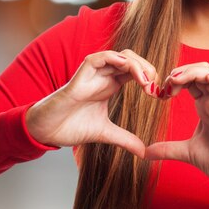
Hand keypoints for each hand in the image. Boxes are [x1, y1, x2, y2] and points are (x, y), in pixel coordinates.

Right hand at [25, 49, 159, 156]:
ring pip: (121, 56)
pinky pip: (101, 57)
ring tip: (147, 83)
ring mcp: (94, 72)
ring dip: (137, 65)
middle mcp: (105, 75)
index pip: (137, 71)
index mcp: (112, 84)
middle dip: (149, 70)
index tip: (160, 96)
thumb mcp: (106, 133)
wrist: (48, 130)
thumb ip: (125, 139)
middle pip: (133, 60)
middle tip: (156, 89)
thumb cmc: (72, 126)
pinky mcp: (82, 73)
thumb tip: (144, 152)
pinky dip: (117, 60)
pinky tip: (128, 71)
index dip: (151, 79)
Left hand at [144, 63, 208, 188]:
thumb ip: (167, 149)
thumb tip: (144, 153)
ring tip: (178, 79)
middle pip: (202, 71)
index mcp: (206, 106)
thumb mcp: (187, 152)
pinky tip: (206, 81)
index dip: (176, 79)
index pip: (192, 80)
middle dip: (183, 71)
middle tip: (167, 81)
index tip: (161, 92)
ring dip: (196, 72)